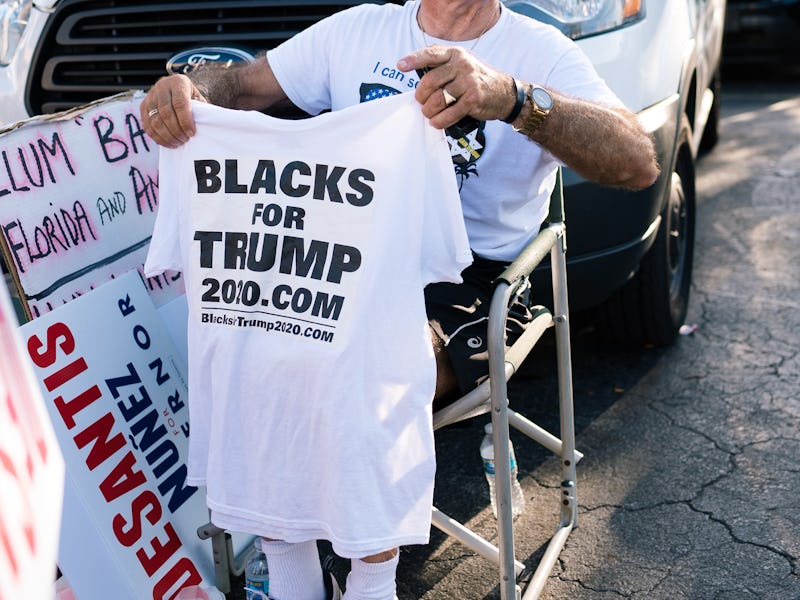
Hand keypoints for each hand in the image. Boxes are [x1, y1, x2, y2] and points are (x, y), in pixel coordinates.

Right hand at [141, 74, 205, 147]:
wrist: (179, 91)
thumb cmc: (192, 99)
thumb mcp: (199, 100)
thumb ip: (200, 111)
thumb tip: (201, 129)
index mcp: (178, 82)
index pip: (180, 103)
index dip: (185, 121)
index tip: (192, 133)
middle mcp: (161, 86)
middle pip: (166, 113)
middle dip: (176, 130)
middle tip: (185, 140)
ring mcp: (150, 96)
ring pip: (155, 121)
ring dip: (167, 136)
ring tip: (178, 143)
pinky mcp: (143, 107)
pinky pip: (148, 126)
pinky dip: (158, 138)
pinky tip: (169, 143)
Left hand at [397, 45, 514, 128]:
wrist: (504, 93)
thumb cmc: (477, 81)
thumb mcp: (461, 66)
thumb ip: (442, 68)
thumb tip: (419, 80)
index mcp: (455, 54)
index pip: (431, 54)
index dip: (413, 59)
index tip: (400, 66)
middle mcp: (462, 65)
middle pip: (430, 81)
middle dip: (421, 96)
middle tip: (422, 103)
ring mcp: (468, 82)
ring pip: (438, 99)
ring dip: (429, 111)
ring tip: (430, 114)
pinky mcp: (473, 99)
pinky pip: (450, 113)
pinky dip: (440, 121)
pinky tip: (437, 122)